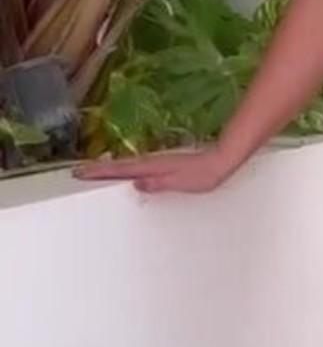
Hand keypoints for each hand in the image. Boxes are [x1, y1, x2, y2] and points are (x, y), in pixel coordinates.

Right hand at [71, 145, 233, 194]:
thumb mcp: (180, 183)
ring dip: (109, 169)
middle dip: (97, 169)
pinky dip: (124, 170)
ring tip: (93, 174)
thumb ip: (158, 183)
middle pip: (118, 166)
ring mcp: (156, 163)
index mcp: (152, 167)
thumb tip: (137, 184)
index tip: (80, 173)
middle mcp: (152, 163)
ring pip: (126, 166)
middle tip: (77, 173)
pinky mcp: (162, 166)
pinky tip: (124, 176)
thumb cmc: (202, 174)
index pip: (120, 170)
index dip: (99, 172)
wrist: (219, 162)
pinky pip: (136, 168)